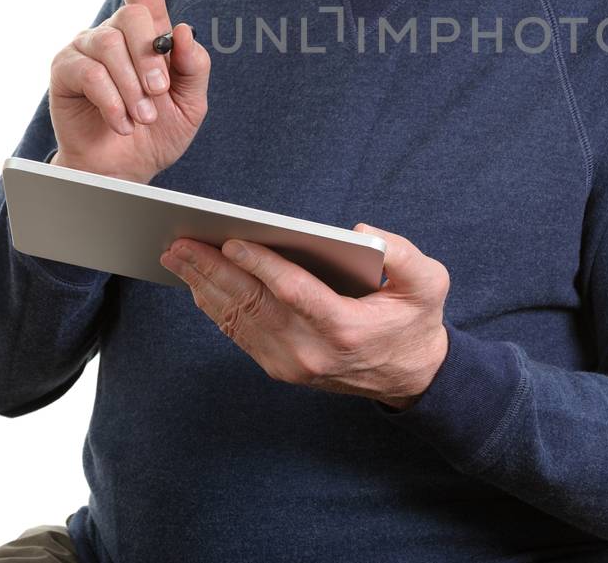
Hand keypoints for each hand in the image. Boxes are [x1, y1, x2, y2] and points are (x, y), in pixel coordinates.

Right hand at [49, 0, 210, 184]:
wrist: (126, 170)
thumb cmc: (157, 133)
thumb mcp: (191, 103)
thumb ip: (193, 67)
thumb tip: (182, 31)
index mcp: (147, 35)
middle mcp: (114, 35)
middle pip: (132, 16)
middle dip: (150, 58)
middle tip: (157, 95)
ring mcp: (86, 50)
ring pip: (110, 46)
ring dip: (132, 86)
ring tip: (141, 116)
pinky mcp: (65, 72)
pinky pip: (90, 72)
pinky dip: (112, 100)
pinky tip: (122, 122)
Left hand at [161, 223, 450, 407]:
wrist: (410, 376)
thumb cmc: (415, 320)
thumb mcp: (429, 282)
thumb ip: (403, 254)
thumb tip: (360, 232)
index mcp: (345, 328)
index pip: (294, 292)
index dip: (261, 265)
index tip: (233, 241)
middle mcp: (312, 352)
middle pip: (253, 305)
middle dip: (213, 271)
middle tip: (181, 243)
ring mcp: (293, 365)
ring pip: (239, 321)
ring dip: (204, 287)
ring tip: (178, 257)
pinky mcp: (281, 369)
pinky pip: (240, 335)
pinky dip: (215, 308)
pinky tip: (198, 284)